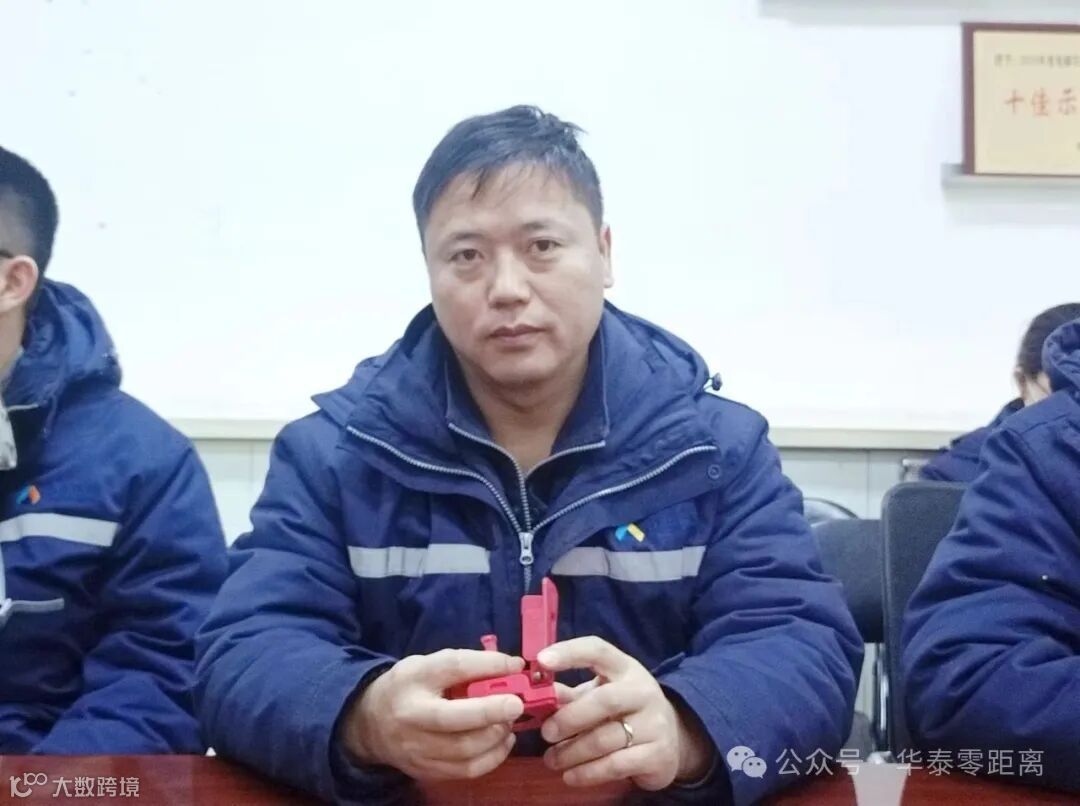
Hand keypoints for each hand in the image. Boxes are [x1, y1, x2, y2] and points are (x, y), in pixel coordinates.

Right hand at [338, 649, 525, 780]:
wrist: (369, 723)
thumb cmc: (408, 687)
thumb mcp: (427, 665)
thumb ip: (463, 666)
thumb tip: (512, 667)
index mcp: (413, 678)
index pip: (452, 667)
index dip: (487, 665)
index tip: (515, 665)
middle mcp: (411, 715)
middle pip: (454, 718)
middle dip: (492, 711)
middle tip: (517, 704)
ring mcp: (417, 748)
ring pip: (464, 750)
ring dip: (496, 736)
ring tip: (509, 723)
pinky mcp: (426, 771)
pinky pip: (466, 770)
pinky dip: (492, 757)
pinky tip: (502, 741)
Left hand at [538, 637, 712, 789]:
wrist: (673, 739)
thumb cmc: (625, 710)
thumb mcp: (600, 694)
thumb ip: (570, 695)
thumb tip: (538, 695)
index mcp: (625, 668)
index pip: (598, 650)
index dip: (569, 652)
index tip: (541, 660)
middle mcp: (643, 692)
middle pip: (603, 700)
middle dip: (569, 718)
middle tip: (545, 733)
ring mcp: (654, 724)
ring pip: (605, 739)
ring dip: (571, 752)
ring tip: (552, 760)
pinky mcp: (657, 755)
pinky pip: (615, 765)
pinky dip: (587, 773)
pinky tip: (570, 776)